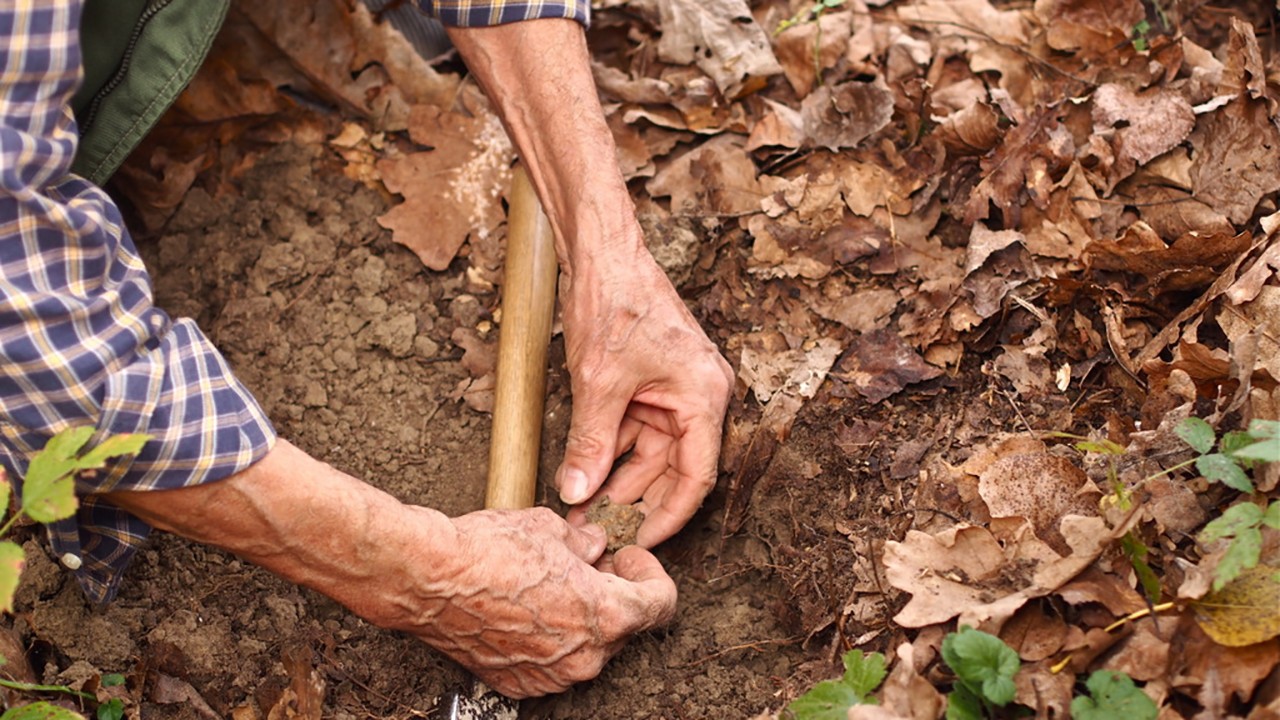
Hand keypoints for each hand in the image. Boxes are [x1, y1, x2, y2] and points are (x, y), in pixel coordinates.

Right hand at [406, 507, 676, 697]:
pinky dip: (549, 638)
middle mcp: (585, 657)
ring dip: (580, 618)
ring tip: (548, 584)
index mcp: (606, 616)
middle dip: (612, 592)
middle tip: (586, 563)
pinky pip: (552, 662)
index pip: (662, 603)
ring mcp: (551, 677)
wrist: (426, 579)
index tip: (627, 559)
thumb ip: (586, 543)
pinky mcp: (519, 684)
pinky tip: (525, 608)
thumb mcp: (550, 528)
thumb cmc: (487, 550)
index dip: (649, 573)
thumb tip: (595, 546)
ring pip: (587, 647)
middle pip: (623, 626)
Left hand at [557, 243, 733, 547]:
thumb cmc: (615, 301)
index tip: (638, 542)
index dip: (669, 516)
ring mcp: (675, 389)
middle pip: (674, 469)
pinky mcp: (651, 383)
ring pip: (651, 453)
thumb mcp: (599, 383)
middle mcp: (699, 396)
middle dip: (635, 502)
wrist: (601, 250)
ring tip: (582, 509)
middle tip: (598, 531)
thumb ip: (591, 443)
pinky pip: (636, 430)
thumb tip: (577, 494)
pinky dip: (611, 452)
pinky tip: (583, 476)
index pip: (697, 476)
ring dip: (618, 480)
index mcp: (705, 396)